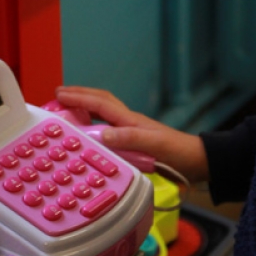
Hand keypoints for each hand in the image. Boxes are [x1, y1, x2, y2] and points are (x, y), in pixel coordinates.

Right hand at [55, 85, 208, 183]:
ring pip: (103, 112)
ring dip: (85, 106)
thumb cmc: (178, 152)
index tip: (59, 95)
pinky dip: (94, 124)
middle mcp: (128, 122)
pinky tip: (89, 132)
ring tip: (67, 109)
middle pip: (100, 102)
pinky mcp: (134, 141)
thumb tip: (103, 133)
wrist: (197, 161)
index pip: (100, 104)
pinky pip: (108, 127)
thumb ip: (130, 139)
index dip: (79, 99)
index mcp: (130, 120)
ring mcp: (131, 130)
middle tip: (58, 95)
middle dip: (79, 95)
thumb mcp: (155, 145)